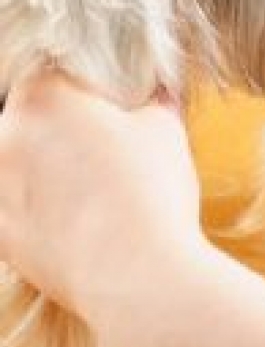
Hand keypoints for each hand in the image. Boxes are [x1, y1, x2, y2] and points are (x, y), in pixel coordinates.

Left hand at [0, 71, 200, 317]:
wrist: (138, 272)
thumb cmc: (152, 191)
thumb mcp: (167, 130)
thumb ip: (158, 100)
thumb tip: (162, 89)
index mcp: (45, 98)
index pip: (51, 75)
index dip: (82, 90)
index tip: (105, 106)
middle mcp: (6, 136)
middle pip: (27, 116)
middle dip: (59, 126)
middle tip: (98, 146)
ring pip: (13, 161)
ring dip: (39, 164)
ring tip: (83, 184)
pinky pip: (7, 206)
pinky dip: (29, 205)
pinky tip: (66, 214)